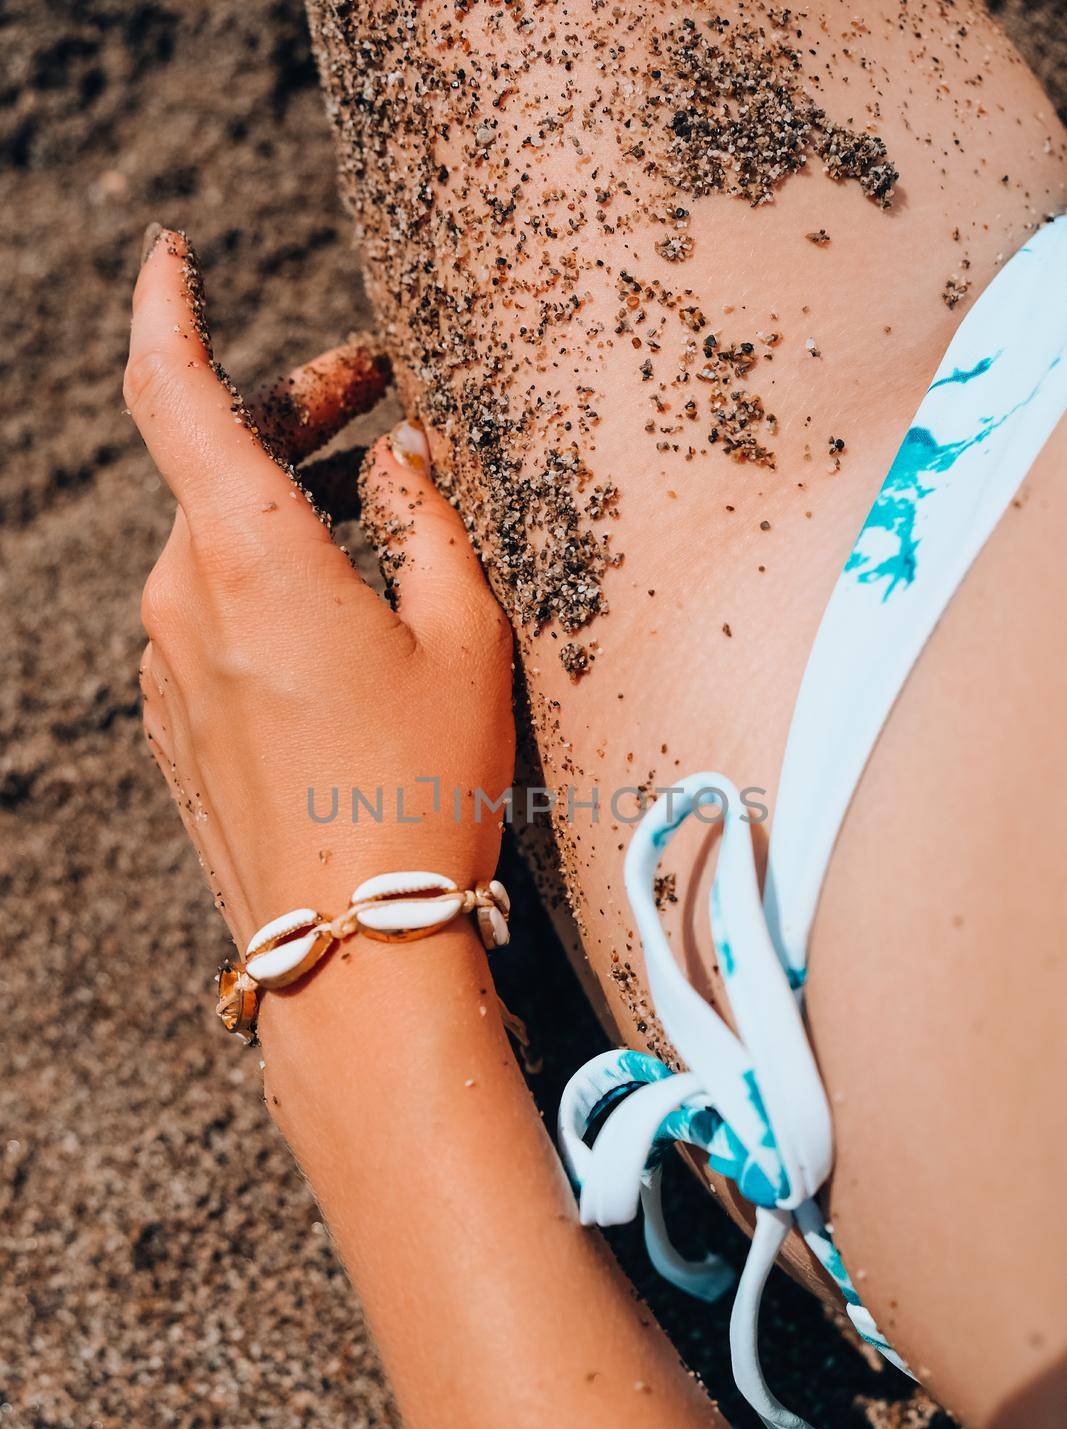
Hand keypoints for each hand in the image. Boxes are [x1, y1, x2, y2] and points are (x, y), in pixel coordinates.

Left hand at [127, 227, 514, 952]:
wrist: (352, 946)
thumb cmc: (423, 784)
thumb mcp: (464, 636)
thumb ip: (430, 521)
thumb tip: (402, 458)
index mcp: (246, 553)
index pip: (173, 387)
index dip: (169, 305)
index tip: (176, 253)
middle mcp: (180, 599)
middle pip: (214, 465)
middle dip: (294, 417)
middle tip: (378, 401)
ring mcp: (165, 668)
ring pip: (214, 546)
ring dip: (284, 510)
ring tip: (378, 522)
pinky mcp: (174, 724)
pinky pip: (208, 620)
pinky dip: (262, 587)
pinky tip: (335, 625)